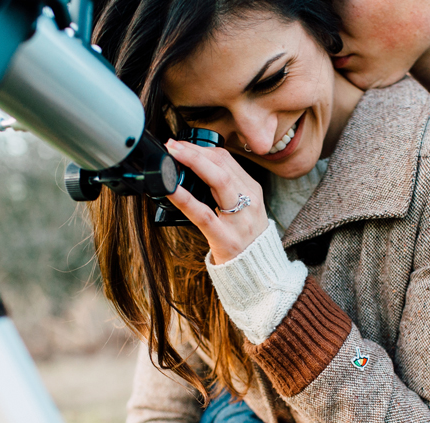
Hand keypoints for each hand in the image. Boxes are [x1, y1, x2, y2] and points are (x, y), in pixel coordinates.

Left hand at [165, 140, 268, 264]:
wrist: (258, 272)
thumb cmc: (244, 238)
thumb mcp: (244, 208)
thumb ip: (226, 190)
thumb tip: (195, 169)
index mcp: (252, 190)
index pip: (226, 160)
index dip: (201, 148)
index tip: (181, 145)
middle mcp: (250, 200)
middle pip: (222, 165)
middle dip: (194, 151)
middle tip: (172, 144)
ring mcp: (239, 219)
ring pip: (218, 181)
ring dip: (192, 163)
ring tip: (172, 155)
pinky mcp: (226, 238)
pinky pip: (203, 213)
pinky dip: (184, 197)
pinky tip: (170, 188)